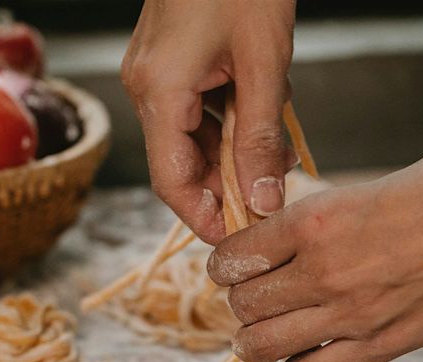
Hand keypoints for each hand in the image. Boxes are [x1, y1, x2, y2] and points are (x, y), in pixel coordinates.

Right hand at [121, 0, 296, 242]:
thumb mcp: (265, 64)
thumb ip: (261, 136)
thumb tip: (263, 198)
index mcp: (159, 91)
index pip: (172, 180)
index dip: (204, 217)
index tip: (239, 239)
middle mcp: (146, 86)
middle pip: (180, 162)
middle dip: (226, 186)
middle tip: (271, 199)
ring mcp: (154, 72)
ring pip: (190, 138)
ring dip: (231, 155)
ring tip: (275, 158)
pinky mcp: (169, 60)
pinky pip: (195, 110)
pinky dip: (227, 125)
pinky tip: (261, 122)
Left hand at [207, 145, 422, 361]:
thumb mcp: (367, 187)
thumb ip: (324, 219)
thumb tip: (292, 238)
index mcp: (314, 219)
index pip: (232, 256)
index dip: (228, 264)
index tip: (239, 266)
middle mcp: (322, 268)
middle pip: (242, 303)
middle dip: (242, 302)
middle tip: (256, 299)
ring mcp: (350, 313)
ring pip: (262, 345)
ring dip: (257, 340)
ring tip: (266, 334)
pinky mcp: (381, 346)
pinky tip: (307, 356)